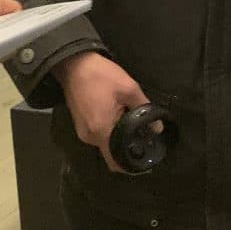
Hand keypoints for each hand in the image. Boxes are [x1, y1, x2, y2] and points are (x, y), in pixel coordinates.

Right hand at [54, 51, 148, 174]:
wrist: (73, 64)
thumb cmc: (101, 76)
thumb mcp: (128, 88)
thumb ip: (144, 108)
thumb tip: (157, 128)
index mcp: (102, 131)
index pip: (116, 163)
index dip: (131, 165)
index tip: (145, 158)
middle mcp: (90, 137)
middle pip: (111, 153)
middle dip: (126, 147)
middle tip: (142, 135)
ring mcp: (82, 131)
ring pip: (105, 143)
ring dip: (117, 137)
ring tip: (129, 121)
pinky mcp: (80, 124)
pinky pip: (98, 134)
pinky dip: (108, 130)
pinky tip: (117, 116)